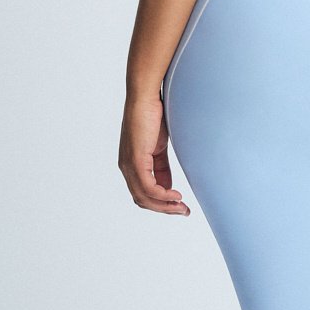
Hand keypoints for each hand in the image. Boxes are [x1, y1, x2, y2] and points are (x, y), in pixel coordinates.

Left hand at [118, 93, 190, 215]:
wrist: (146, 97)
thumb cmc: (153, 116)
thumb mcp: (159, 147)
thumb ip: (162, 168)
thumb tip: (168, 187)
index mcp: (131, 165)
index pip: (143, 194)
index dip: (161, 203)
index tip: (180, 206)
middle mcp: (126, 168)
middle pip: (142, 200)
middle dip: (164, 209)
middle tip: (183, 212)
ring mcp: (129, 165)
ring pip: (144, 197)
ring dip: (165, 206)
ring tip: (182, 207)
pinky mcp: (136, 160)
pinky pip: (148, 187)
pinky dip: (163, 195)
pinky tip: (176, 195)